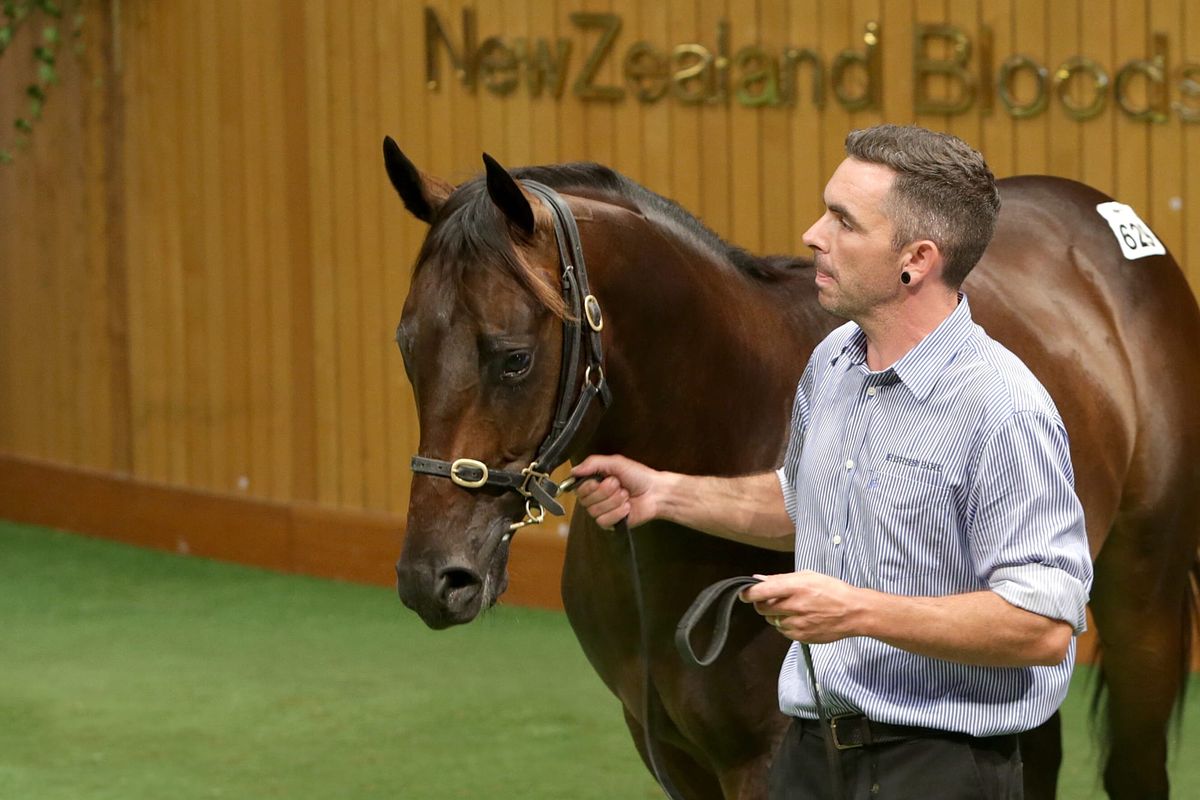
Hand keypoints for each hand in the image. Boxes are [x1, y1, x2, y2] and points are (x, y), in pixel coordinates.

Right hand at [571, 454, 661, 528]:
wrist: (655, 492)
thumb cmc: (638, 476)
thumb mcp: (615, 462)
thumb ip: (593, 463)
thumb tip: (574, 470)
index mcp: (594, 481)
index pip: (578, 488)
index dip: (588, 486)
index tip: (599, 481)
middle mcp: (596, 497)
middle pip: (585, 500)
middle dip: (606, 491)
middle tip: (618, 485)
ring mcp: (602, 510)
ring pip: (595, 511)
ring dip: (614, 501)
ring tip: (625, 495)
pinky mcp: (610, 522)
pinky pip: (604, 520)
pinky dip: (618, 512)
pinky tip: (626, 507)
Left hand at [740, 571, 865, 643]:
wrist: (853, 612)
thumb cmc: (832, 589)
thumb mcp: (808, 576)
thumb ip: (781, 578)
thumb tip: (758, 579)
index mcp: (795, 587)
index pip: (761, 591)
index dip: (748, 593)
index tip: (744, 593)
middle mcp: (794, 606)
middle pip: (762, 609)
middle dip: (761, 604)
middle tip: (770, 600)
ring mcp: (797, 624)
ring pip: (771, 621)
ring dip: (775, 615)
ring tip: (791, 609)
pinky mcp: (801, 637)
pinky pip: (783, 631)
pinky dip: (785, 625)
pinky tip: (799, 619)